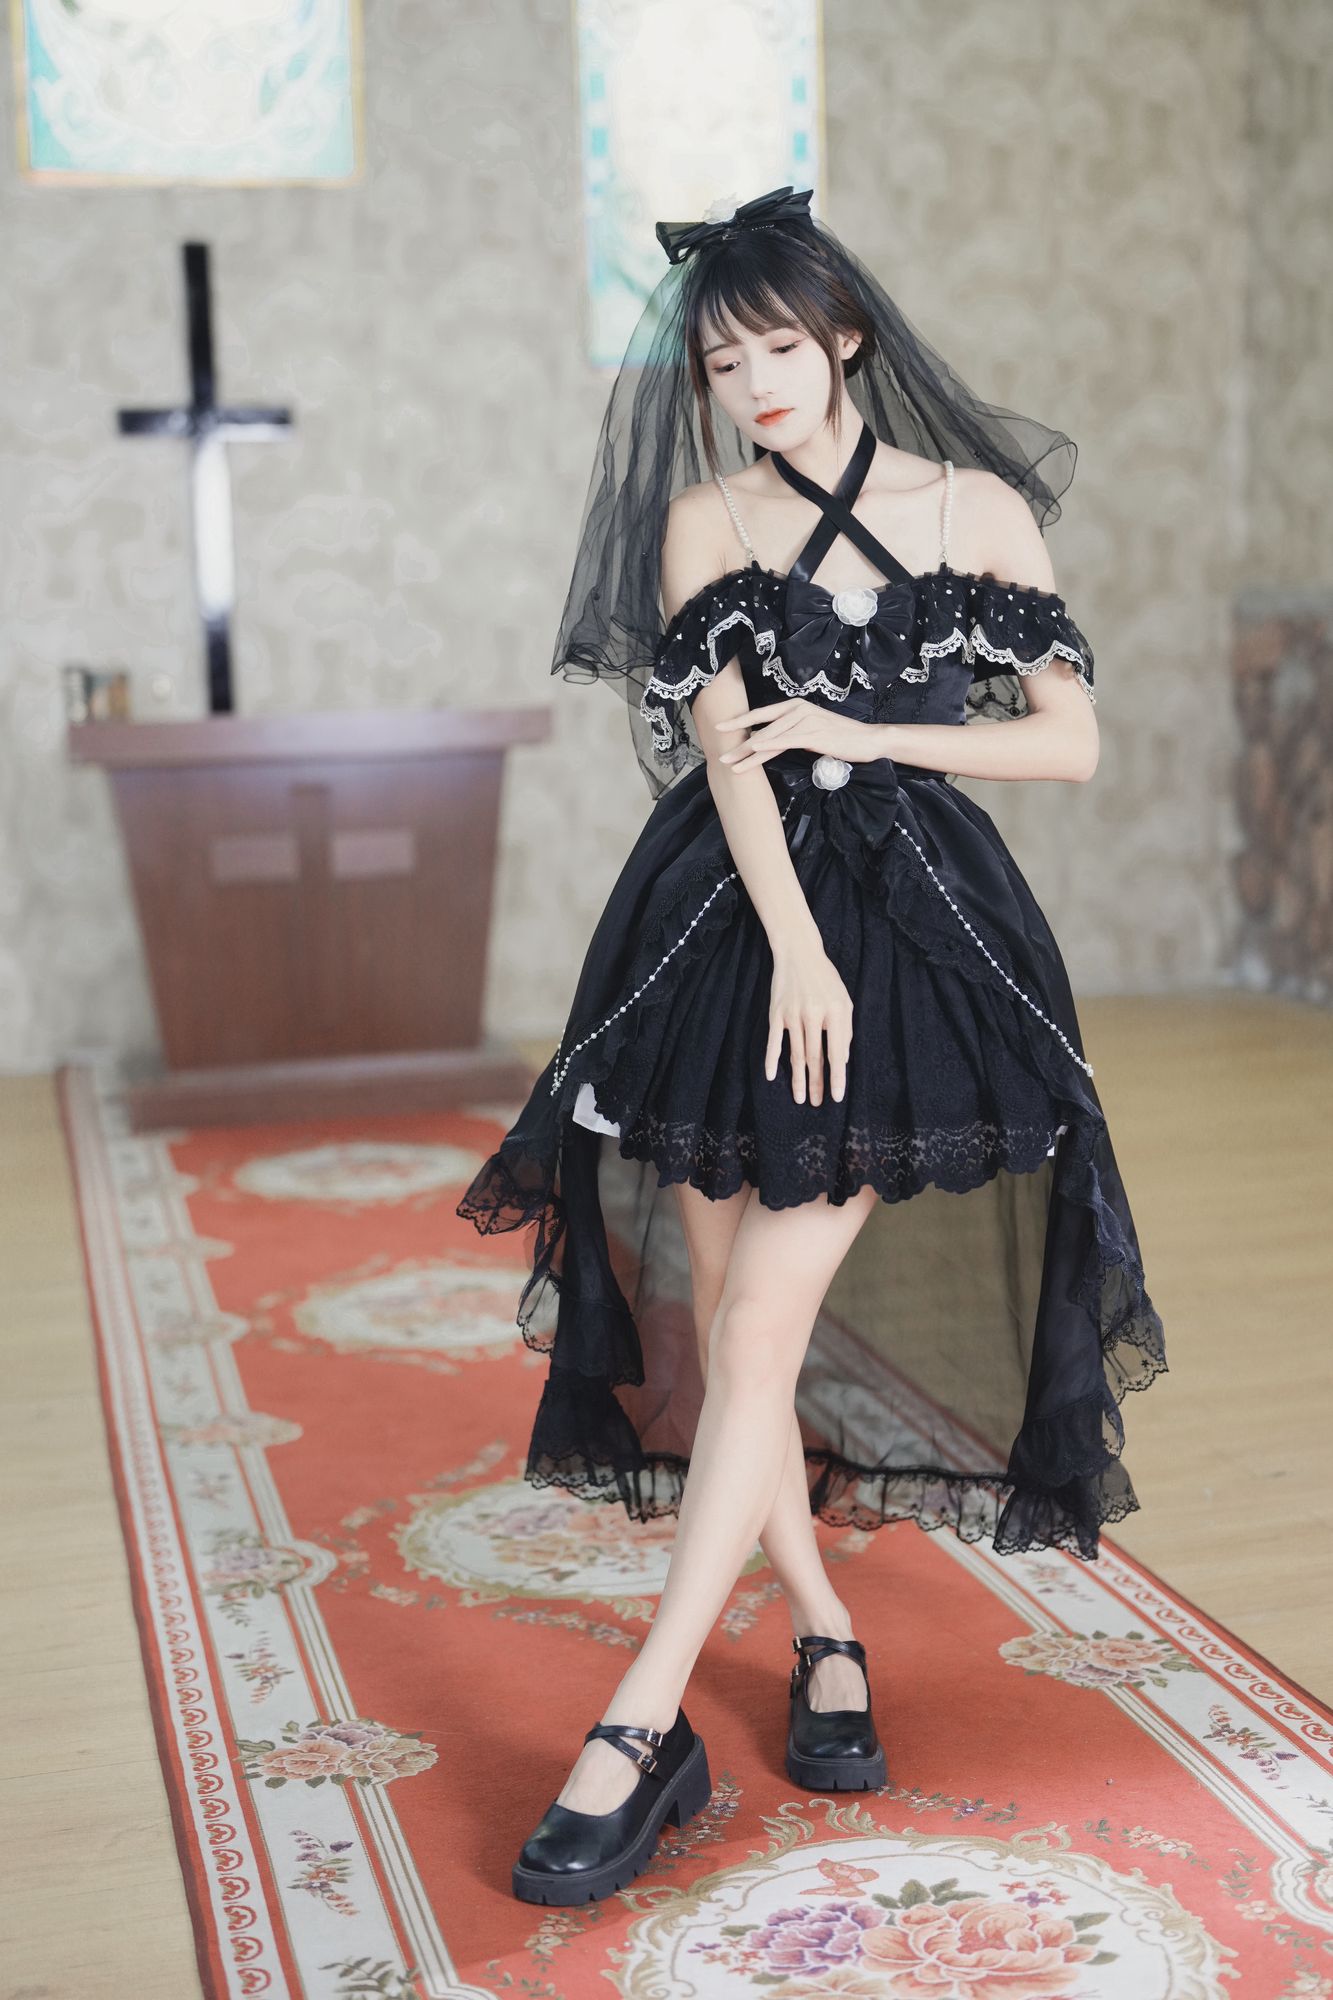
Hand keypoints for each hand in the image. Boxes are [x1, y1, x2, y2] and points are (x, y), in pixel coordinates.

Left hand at [716, 697, 884, 772]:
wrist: (866, 740)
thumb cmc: (839, 737)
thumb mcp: (810, 732)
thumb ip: (789, 733)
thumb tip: (767, 741)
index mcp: (795, 707)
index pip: (761, 714)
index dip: (739, 721)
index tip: (719, 728)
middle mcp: (798, 709)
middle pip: (761, 727)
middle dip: (738, 741)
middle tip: (719, 752)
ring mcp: (805, 720)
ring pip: (770, 736)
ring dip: (748, 751)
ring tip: (731, 762)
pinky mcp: (813, 733)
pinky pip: (785, 741)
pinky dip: (768, 745)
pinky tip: (754, 751)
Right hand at [767, 943, 852, 1105]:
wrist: (799, 952)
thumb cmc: (825, 979)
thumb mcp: (844, 1000)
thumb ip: (845, 1029)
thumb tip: (842, 1059)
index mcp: (836, 1012)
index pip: (837, 1052)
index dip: (837, 1077)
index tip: (836, 1097)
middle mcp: (814, 1014)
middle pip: (815, 1057)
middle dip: (817, 1083)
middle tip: (816, 1104)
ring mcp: (793, 1014)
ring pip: (796, 1053)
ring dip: (798, 1078)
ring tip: (800, 1098)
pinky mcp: (776, 1012)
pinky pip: (774, 1041)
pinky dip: (772, 1059)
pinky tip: (771, 1076)